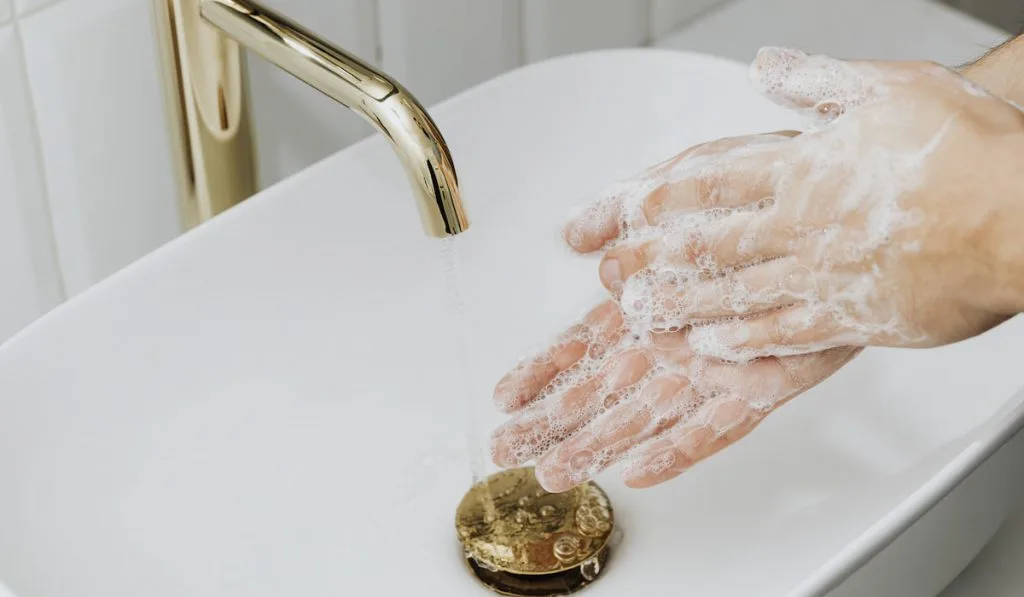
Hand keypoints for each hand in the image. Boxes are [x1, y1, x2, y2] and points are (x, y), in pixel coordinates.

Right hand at [491, 103, 861, 490]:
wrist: (845, 206)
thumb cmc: (764, 191)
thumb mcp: (681, 182)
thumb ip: (622, 209)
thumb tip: (571, 234)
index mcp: (651, 301)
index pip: (584, 343)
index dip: (543, 370)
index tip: (506, 396)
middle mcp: (676, 339)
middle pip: (604, 390)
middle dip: (556, 422)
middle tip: (512, 451)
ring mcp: (716, 365)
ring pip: (646, 414)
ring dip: (602, 443)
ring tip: (560, 470)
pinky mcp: (763, 382)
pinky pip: (718, 424)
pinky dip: (679, 447)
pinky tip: (641, 469)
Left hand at [564, 47, 1023, 361]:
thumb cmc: (971, 151)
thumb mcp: (892, 88)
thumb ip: (819, 81)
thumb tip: (767, 68)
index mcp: (806, 168)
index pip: (713, 182)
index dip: (661, 198)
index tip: (625, 209)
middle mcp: (803, 224)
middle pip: (710, 245)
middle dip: (656, 261)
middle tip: (613, 276)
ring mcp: (824, 275)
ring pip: (734, 295)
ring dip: (682, 306)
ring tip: (642, 317)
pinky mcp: (852, 317)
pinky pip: (782, 336)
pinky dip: (739, 344)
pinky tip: (708, 351)